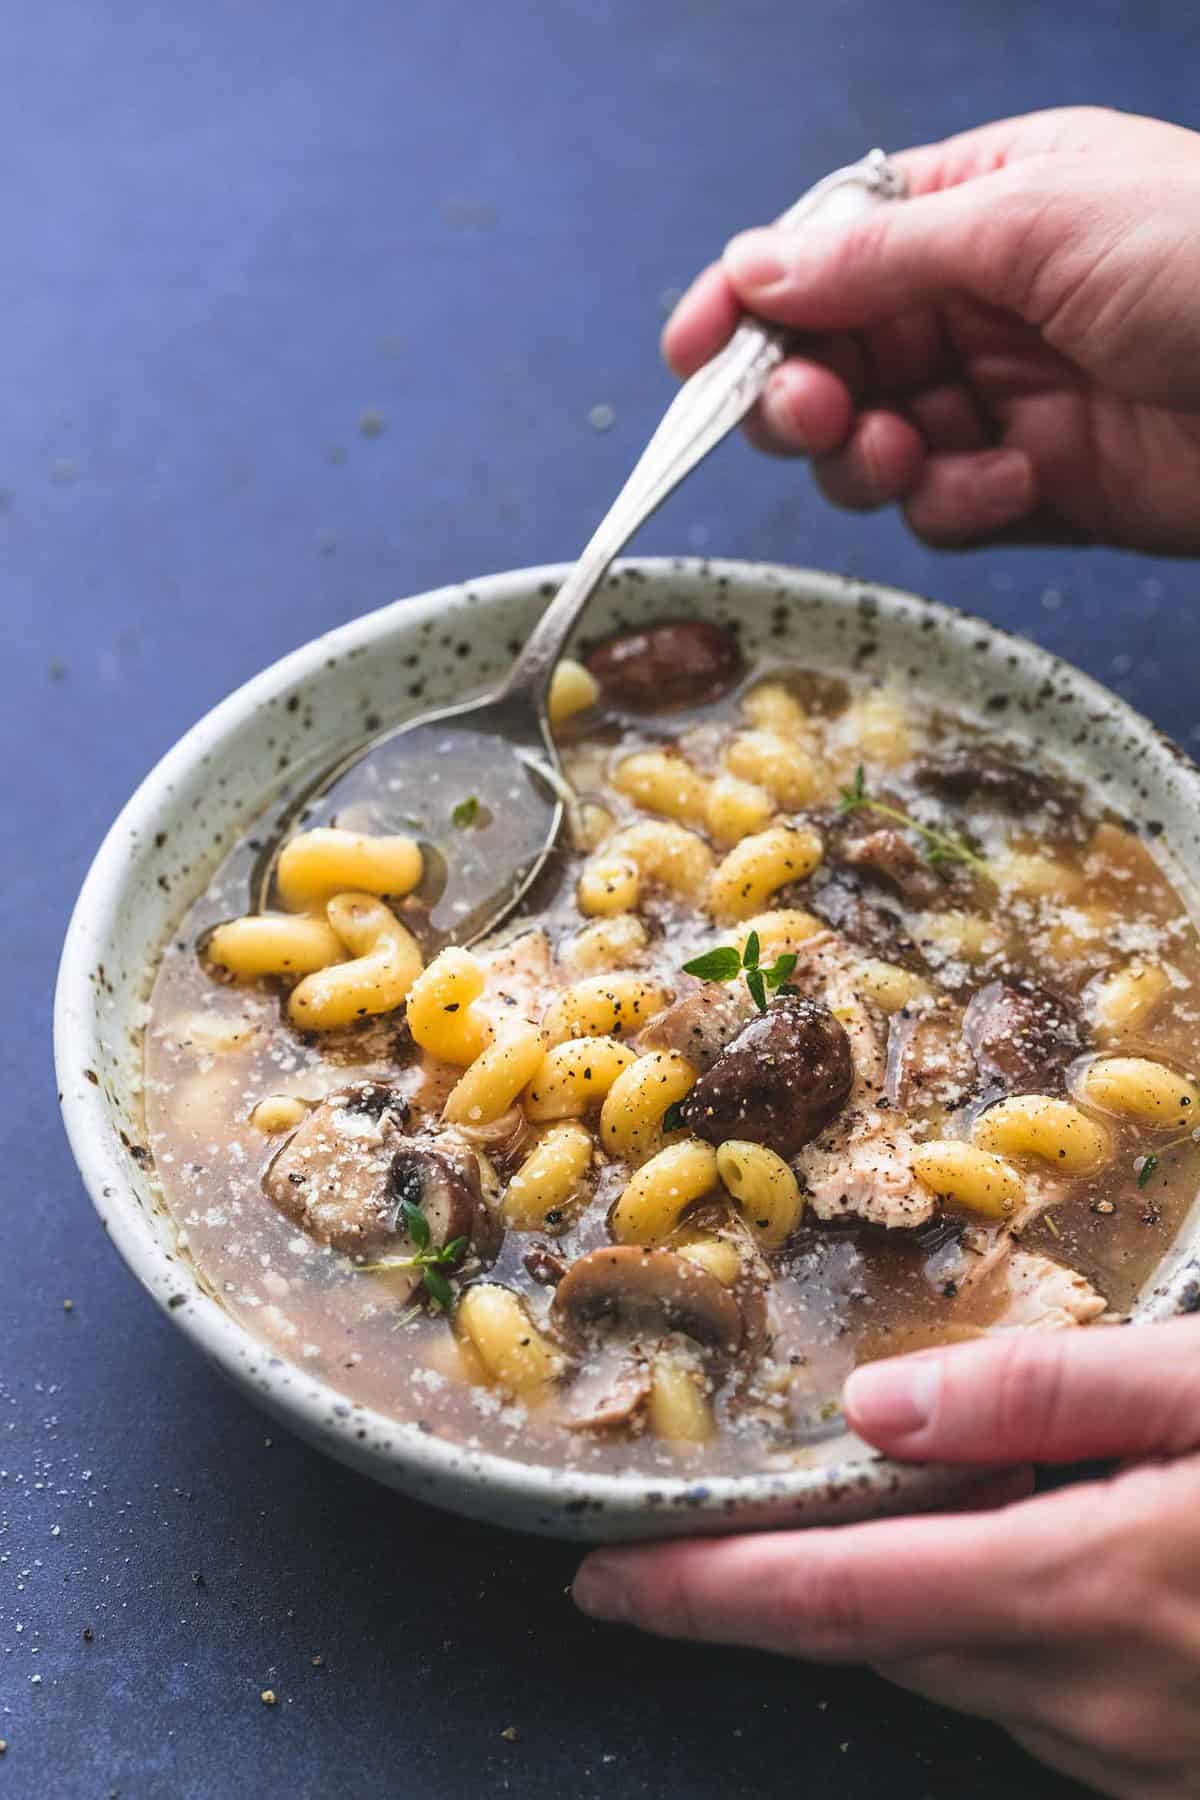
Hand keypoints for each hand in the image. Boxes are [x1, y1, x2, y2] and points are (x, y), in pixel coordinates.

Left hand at [574, 1319, 1199, 1797]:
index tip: (602, 1576)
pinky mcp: (1171, 1774)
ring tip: (890, 1499)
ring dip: (902, 1597)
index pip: (835, 1600)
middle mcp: (1091, 1699)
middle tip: (717, 1516)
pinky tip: (1026, 1552)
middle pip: (881, 1638)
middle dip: (782, 1585)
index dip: (700, 1592)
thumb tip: (873, 1407)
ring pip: (956, 1671)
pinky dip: (992, 1628)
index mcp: (1082, 1587)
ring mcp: (1136, 1756)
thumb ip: (1043, 1391)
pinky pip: (1036, 1700)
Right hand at [665, 107, 1199, 551]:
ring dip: (865, 458)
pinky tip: (1008, 482)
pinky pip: (940, 508)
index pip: (827, 251)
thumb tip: (753, 268)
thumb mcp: (1032, 221)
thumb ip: (880, 257)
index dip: (751, 300)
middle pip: (830, 357)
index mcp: (978, 207)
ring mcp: (1002, 400)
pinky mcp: (1031, 488)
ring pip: (869, 444)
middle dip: (801, 394)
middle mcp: (978, 304)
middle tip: (806, 416)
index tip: (693, 354)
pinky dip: (952, 503)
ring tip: (900, 454)